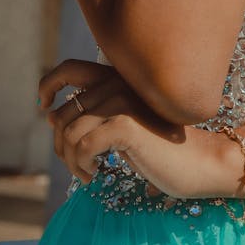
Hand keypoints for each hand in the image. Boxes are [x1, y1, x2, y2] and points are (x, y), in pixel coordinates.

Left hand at [39, 59, 232, 197]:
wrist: (198, 162)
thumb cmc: (160, 148)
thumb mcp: (123, 126)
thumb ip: (95, 115)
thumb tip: (52, 117)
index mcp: (117, 79)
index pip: (69, 69)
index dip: (48, 85)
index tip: (45, 108)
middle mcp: (117, 83)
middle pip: (63, 114)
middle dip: (61, 146)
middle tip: (78, 165)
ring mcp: (122, 102)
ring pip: (69, 133)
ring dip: (71, 161)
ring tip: (87, 174)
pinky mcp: (125, 125)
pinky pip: (83, 146)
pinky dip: (82, 166)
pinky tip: (96, 175)